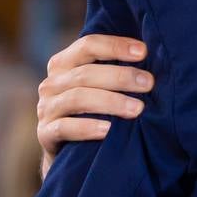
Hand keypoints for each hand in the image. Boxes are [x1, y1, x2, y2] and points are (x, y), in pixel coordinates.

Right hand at [37, 34, 152, 178]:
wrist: (69, 151)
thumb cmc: (93, 110)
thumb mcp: (99, 86)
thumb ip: (114, 68)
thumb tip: (151, 54)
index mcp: (64, 63)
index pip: (88, 45)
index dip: (116, 46)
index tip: (143, 52)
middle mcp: (52, 83)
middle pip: (86, 73)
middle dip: (120, 77)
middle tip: (148, 83)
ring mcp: (46, 108)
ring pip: (77, 98)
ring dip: (111, 102)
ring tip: (137, 109)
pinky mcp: (45, 134)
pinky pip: (64, 128)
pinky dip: (87, 127)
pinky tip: (108, 130)